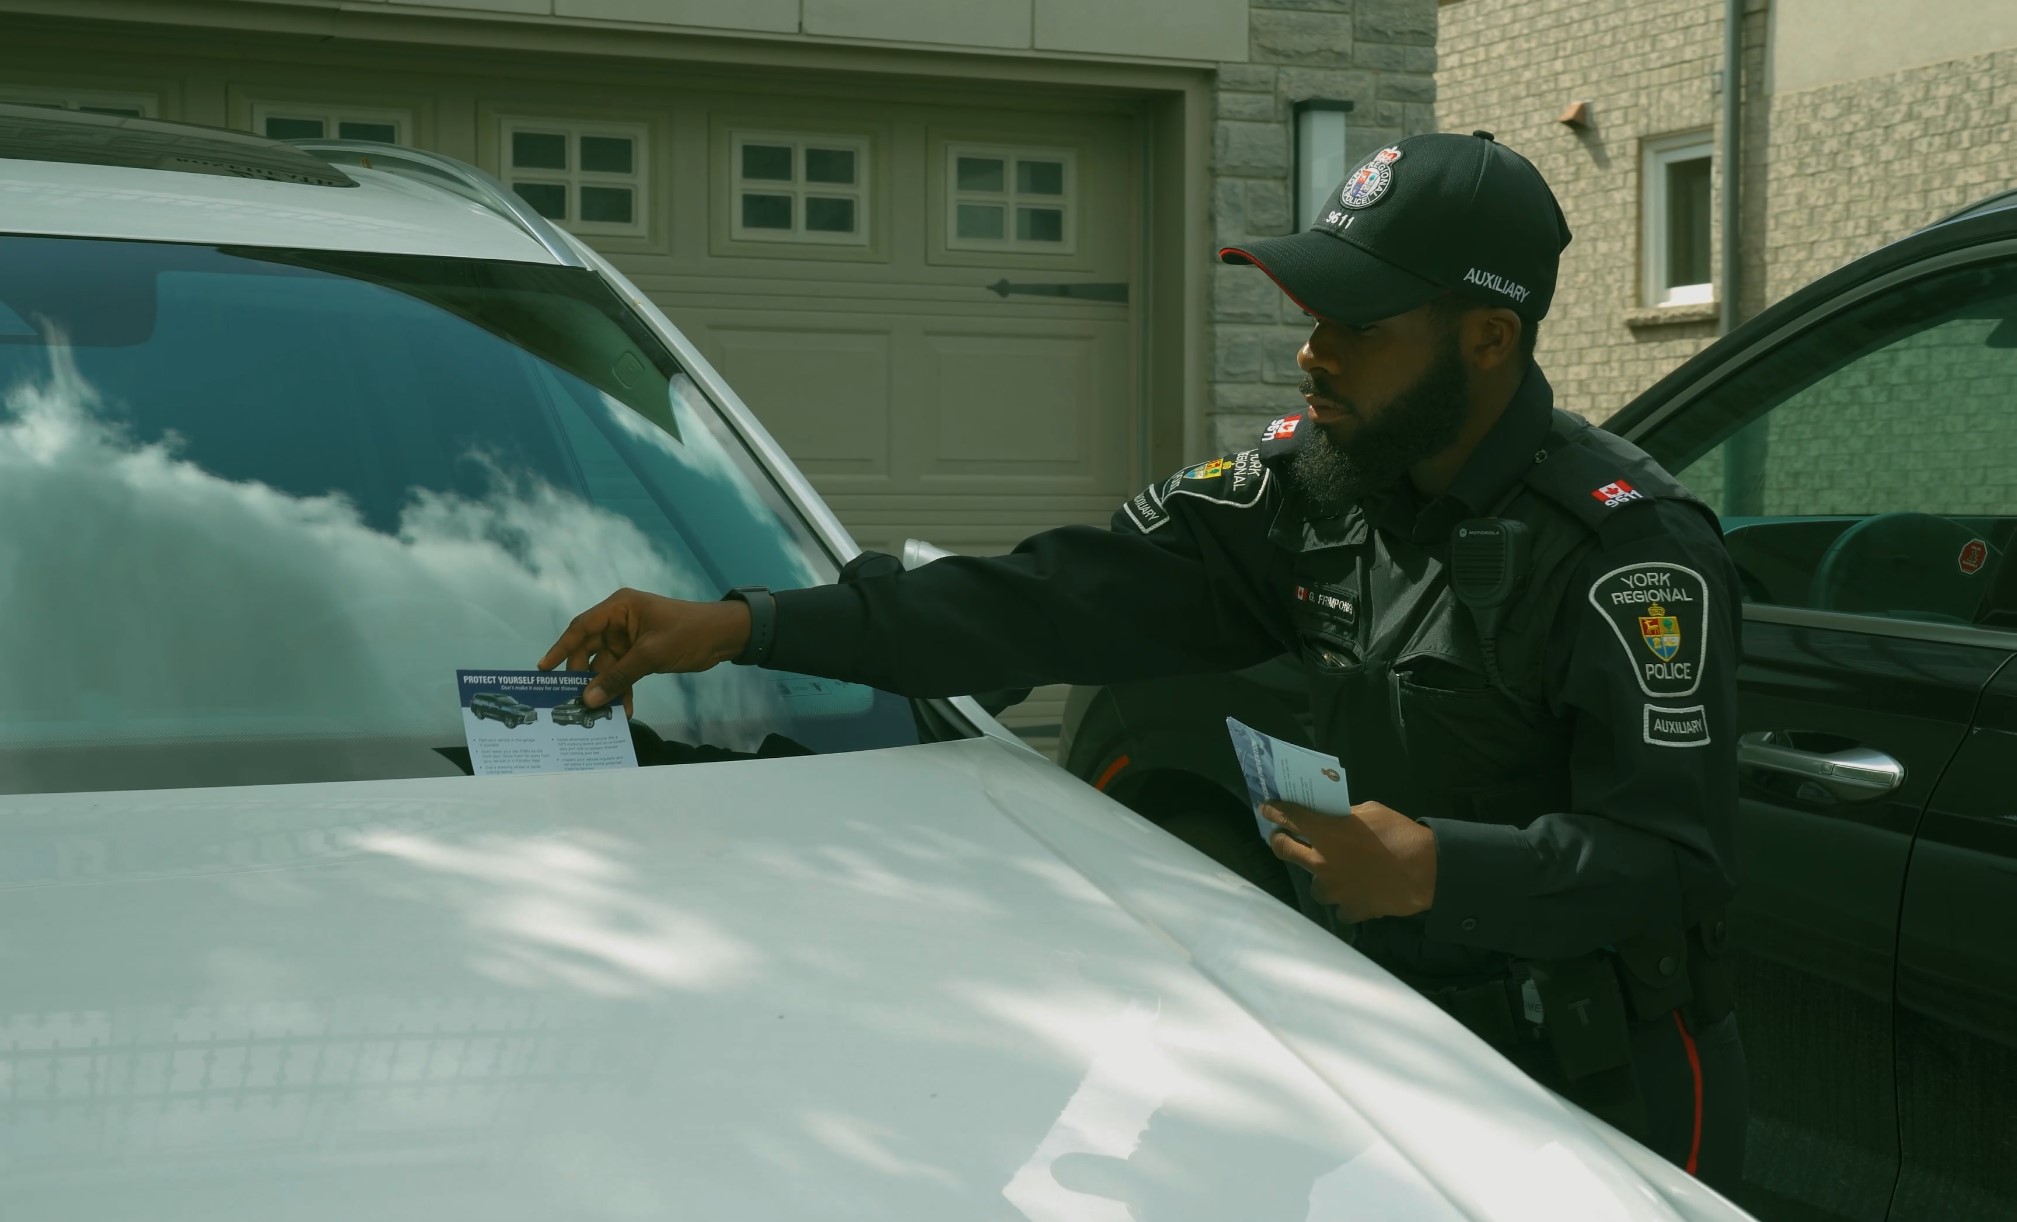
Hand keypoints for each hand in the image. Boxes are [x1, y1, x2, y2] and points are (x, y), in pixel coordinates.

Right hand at [537, 588, 750, 708]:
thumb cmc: (689, 632)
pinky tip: (623, 709)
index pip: (580, 627)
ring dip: (605, 687)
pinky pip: (623, 672)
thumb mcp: (651, 655)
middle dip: (585, 676)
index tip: (544, 668)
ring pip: (607, 665)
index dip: (560, 648)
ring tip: (599, 712)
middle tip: (576, 700)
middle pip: (590, 649)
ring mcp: (630, 637)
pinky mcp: (641, 652)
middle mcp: (620, 620)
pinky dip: (622, 688)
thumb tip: (589, 699)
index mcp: (619, 607)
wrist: (724, 636)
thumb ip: (618, 677)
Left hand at [1261, 800, 1436, 921]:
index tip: (1268, 809)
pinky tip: (1358, 892)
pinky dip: (1346, 899)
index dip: (1274, 811)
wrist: (1427, 871)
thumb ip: (1345, 815)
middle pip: (1283, 850)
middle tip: (1280, 836)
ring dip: (1321, 876)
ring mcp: (1332, 889)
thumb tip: (1332, 818)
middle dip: (1278, 840)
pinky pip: (1339, 905)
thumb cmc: (1400, 835)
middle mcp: (1321, 862)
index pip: (1289, 817)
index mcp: (1326, 832)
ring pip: (1314, 884)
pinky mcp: (1348, 910)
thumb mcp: (1371, 811)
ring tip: (1337, 873)